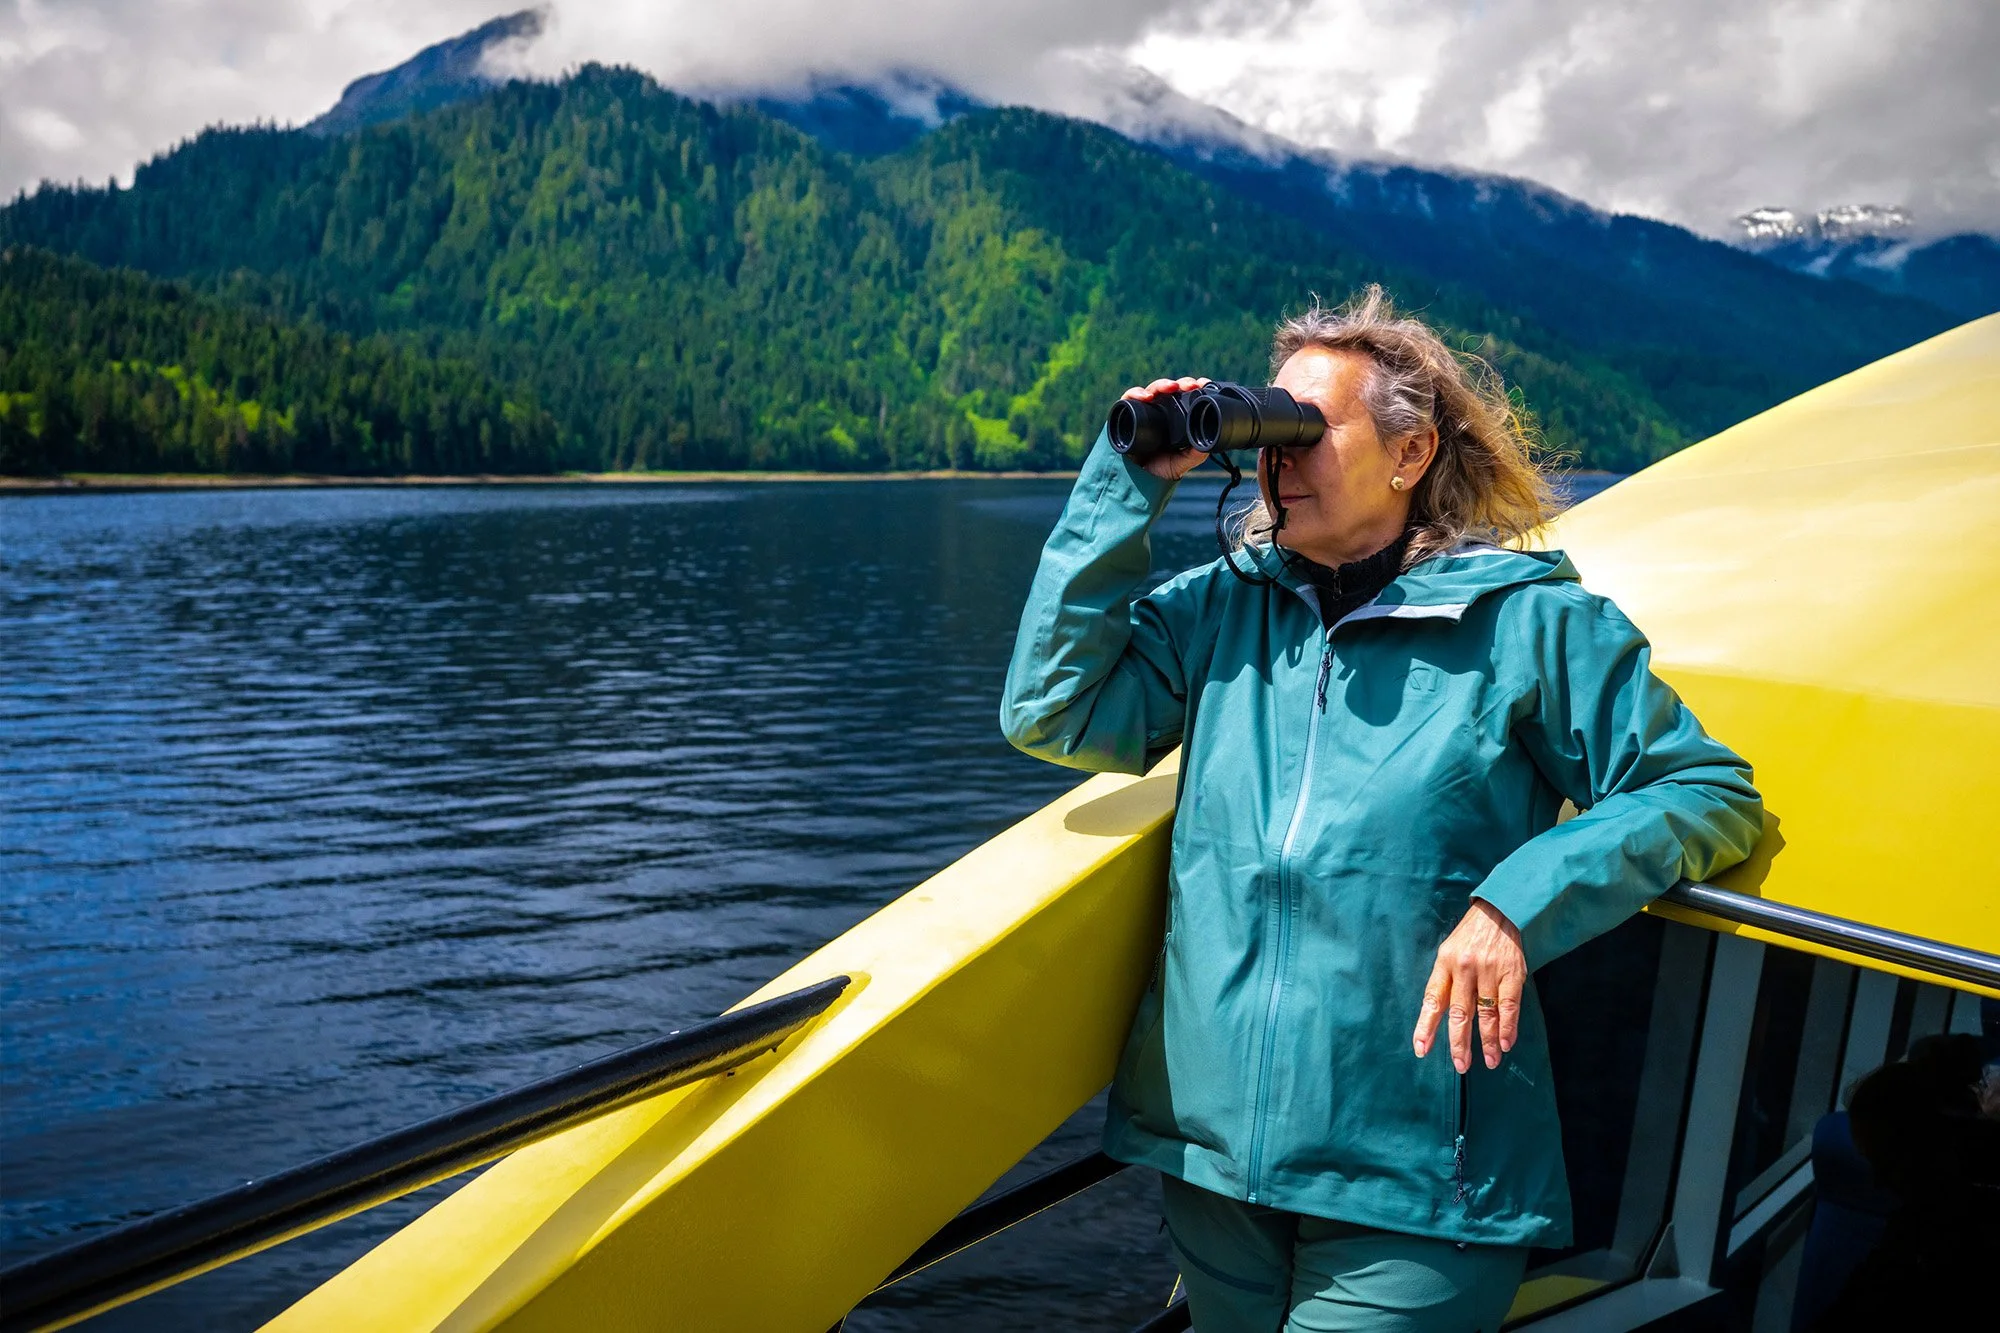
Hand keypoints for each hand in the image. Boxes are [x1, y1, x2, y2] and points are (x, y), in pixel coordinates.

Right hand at [1121, 377, 1210, 480]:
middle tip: (1192, 386)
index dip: (1193, 387)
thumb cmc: (1158, 470)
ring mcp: (1143, 412)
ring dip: (1162, 385)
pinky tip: (1146, 397)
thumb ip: (1194, 456)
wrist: (1135, 482)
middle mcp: (1159, 411)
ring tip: (1172, 387)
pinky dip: (1136, 394)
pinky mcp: (1126, 415)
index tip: (1203, 384)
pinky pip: (1129, 399)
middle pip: (1170, 390)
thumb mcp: (1180, 463)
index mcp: (1175, 418)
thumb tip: (1210, 445)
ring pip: (1152, 390)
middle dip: (1182, 383)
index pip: (1184, 396)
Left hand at [1413, 900, 1526, 1072]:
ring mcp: (1489, 971)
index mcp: (1444, 964)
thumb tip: (1438, 1017)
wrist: (1498, 911)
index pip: (1432, 1001)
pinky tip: (1505, 1043)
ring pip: (1486, 1013)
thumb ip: (1444, 982)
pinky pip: (1509, 1005)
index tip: (1421, 1050)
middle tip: (1461, 1065)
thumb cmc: (1469, 937)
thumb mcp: (1448, 953)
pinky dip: (1508, 1026)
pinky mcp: (1512, 972)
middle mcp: (1464, 969)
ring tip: (1488, 1061)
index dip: (1426, 1027)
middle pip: (1460, 1013)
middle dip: (1459, 1043)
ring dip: (1488, 1041)